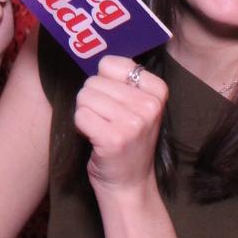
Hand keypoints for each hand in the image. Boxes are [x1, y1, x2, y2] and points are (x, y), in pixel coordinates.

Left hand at [74, 54, 167, 198]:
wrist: (130, 184)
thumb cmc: (127, 140)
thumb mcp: (137, 105)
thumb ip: (122, 79)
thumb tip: (93, 52)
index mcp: (158, 90)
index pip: (112, 64)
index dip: (104, 82)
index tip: (116, 103)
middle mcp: (149, 105)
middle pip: (93, 81)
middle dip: (92, 100)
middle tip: (107, 121)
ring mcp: (133, 123)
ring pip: (84, 96)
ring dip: (86, 114)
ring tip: (102, 130)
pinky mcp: (113, 138)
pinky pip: (80, 115)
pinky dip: (81, 127)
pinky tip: (96, 139)